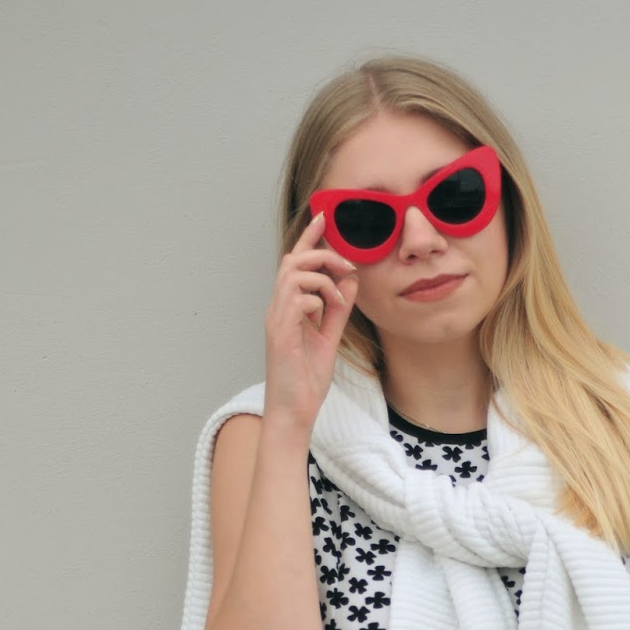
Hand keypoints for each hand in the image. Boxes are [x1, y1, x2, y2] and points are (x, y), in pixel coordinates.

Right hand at [262, 210, 360, 431]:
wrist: (293, 412)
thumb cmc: (307, 380)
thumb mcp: (329, 338)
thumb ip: (338, 310)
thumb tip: (351, 281)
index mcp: (288, 308)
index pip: (296, 264)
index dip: (309, 238)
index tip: (323, 217)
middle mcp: (278, 309)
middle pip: (293, 261)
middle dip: (322, 254)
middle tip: (348, 265)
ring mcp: (277, 320)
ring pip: (293, 274)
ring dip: (323, 278)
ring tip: (341, 298)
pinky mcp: (281, 334)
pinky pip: (298, 299)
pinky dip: (319, 299)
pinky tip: (330, 314)